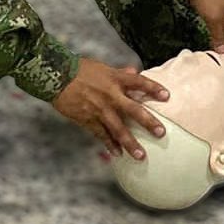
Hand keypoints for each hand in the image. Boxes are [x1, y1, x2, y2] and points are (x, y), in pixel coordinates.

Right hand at [52, 58, 168, 159]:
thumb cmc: (79, 69)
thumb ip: (120, 73)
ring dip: (130, 143)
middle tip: (161, 133)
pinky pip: (101, 135)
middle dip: (148, 122)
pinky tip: (117, 154)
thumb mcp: (102, 67)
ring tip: (141, 156)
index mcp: (115, 79)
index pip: (139, 82)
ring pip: (118, 129)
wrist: (56, 77)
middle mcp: (110, 95)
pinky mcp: (88, 119)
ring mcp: (99, 109)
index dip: (153, 88)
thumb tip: (134, 72)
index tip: (167, 96)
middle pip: (133, 110)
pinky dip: (109, 145)